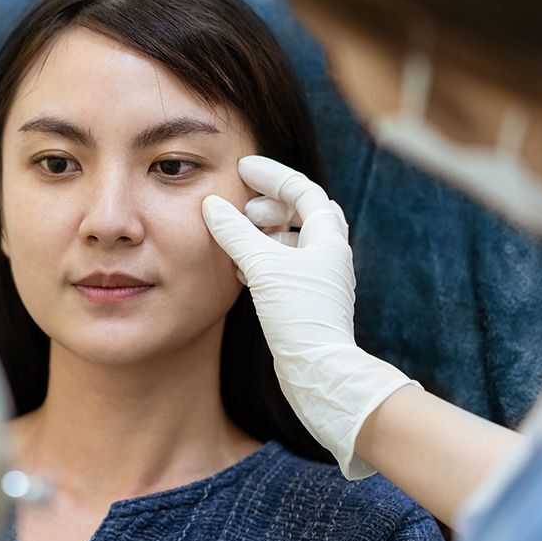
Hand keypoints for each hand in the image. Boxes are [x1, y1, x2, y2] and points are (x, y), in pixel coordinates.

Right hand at [203, 155, 420, 478]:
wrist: (319, 372)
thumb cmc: (300, 317)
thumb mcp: (262, 267)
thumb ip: (235, 233)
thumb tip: (212, 206)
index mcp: (328, 240)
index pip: (304, 191)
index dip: (274, 175)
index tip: (243, 168)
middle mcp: (328, 256)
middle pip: (302, 213)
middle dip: (270, 202)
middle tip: (241, 205)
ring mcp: (318, 280)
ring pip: (290, 240)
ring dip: (262, 231)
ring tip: (236, 233)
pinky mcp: (304, 302)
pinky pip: (281, 266)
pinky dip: (260, 257)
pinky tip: (238, 266)